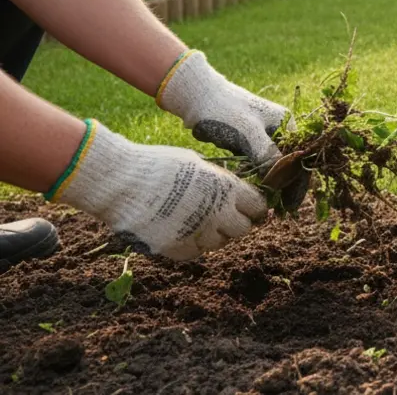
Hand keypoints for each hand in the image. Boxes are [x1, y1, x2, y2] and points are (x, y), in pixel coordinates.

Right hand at [47, 121, 267, 260]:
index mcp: (226, 188)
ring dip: (213, 234)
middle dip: (236, 223)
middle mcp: (216, 213)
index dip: (254, 208)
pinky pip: (194, 253)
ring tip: (196, 220)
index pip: (257, 206)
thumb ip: (221, 182)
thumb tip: (239, 195)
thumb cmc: (158, 165)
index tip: (248, 208)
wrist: (118, 180)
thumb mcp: (198, 165)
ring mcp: (196, 233)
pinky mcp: (174, 249)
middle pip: (242, 229)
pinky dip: (192, 245)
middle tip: (222, 217)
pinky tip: (181, 230)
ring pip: (218, 243)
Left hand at [156, 51, 304, 206]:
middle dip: (287, 188)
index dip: (297, 183)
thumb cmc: (224, 110)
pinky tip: (258, 193)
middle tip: (280, 212)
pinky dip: (260, 179)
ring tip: (270, 207)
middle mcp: (280, 130)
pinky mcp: (249, 143)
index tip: (290, 206)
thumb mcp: (247, 131)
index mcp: (287, 123)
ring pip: (275, 167)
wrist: (197, 96)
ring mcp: (264, 136)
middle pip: (290, 164)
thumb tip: (280, 179)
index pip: (300, 159)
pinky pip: (260, 165)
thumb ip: (266, 153)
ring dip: (274, 185)